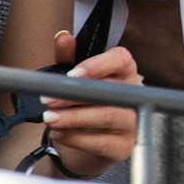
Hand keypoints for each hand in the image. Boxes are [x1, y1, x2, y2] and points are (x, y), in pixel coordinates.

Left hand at [41, 30, 141, 176]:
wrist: (94, 143)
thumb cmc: (87, 103)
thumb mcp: (76, 78)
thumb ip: (69, 56)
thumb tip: (63, 37)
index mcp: (125, 72)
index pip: (121, 59)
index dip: (97, 65)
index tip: (71, 75)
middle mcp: (135, 95)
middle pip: (110, 91)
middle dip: (74, 96)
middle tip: (47, 99)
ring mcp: (134, 122)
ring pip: (107, 116)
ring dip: (73, 117)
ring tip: (49, 118)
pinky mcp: (125, 147)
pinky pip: (102, 142)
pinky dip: (75, 138)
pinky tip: (59, 133)